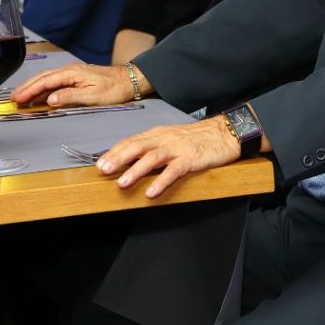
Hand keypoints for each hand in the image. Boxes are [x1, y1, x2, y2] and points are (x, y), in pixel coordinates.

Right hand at [11, 62, 137, 107]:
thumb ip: (70, 97)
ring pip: (47, 79)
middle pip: (43, 78)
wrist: (129, 80)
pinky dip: (44, 88)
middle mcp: (70, 71)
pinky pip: (55, 82)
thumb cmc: (114, 88)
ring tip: (22, 98)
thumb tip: (50, 99)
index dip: (30, 90)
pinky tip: (40, 95)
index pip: (46, 81)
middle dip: (27, 88)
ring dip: (34, 88)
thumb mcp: (93, 96)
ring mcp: (72, 73)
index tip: (18, 98)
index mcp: (72, 73)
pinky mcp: (76, 78)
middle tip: (14, 98)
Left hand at [96, 117, 240, 198]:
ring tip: (121, 182)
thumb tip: (133, 161)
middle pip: (137, 146)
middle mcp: (164, 139)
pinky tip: (151, 191)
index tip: (99, 162)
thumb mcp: (171, 139)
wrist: (224, 133)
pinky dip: (161, 181)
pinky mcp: (190, 159)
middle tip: (103, 170)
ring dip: (135, 170)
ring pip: (152, 158)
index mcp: (157, 134)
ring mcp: (177, 148)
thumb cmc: (196, 138)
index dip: (114, 151)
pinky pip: (173, 171)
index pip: (131, 141)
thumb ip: (153, 148)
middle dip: (118, 158)